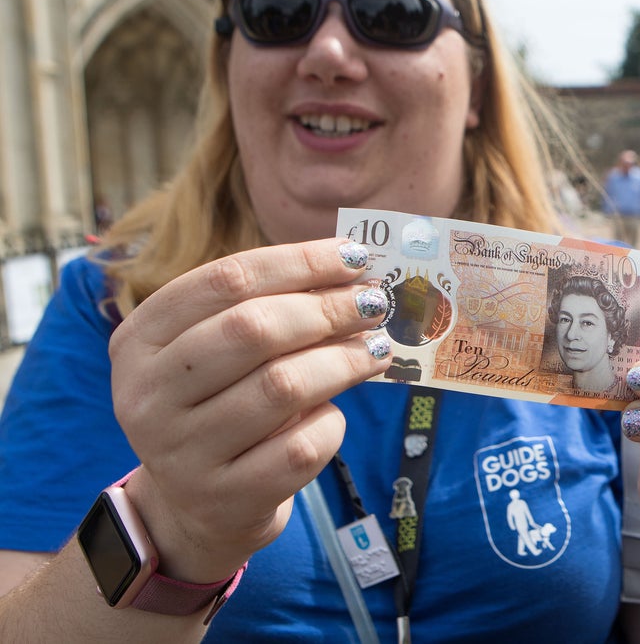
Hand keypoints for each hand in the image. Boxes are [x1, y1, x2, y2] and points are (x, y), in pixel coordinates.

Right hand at [109, 238, 390, 584]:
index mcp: (139, 339)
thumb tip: (354, 278)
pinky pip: (300, 449)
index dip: (299, 262)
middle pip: (251, 329)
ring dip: (344, 360)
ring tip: (376, 349)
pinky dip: (331, 422)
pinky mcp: (225, 499)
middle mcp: (147, 395)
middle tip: (374, 303)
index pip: (226, 280)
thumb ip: (270, 309)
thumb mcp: (218, 350)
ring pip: (282, 387)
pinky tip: (336, 411)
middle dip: (326, 308)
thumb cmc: (216, 402)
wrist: (192, 505)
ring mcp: (182, 454)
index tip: (354, 257)